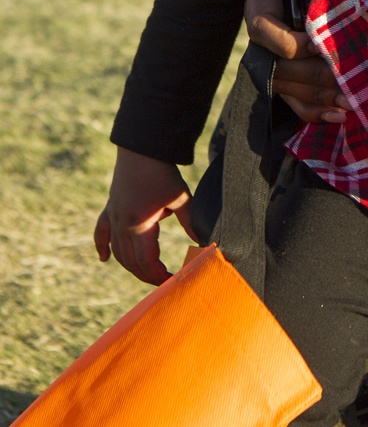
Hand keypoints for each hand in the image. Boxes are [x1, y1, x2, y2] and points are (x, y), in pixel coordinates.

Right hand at [94, 148, 196, 284]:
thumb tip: (204, 242)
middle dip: (147, 275)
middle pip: (131, 262)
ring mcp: (114, 217)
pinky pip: (101, 232)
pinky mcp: (110, 208)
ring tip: (147, 273)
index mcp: (140, 225)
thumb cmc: (162, 172)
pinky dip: (102, 246)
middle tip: (163, 281)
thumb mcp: (180, 197)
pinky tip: (103, 259)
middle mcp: (122, 225)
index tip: (172, 280)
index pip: (147, 261)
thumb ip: (190, 221)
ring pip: (117, 251)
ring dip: (130, 265)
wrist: (142, 148)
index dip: (159, 275)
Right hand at [244, 0, 348, 123]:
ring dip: (318, 96)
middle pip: (278, 65)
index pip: (262, 27)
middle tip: (347, 82)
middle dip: (313, 76)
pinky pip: (293, 94)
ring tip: (350, 103)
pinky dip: (312, 109)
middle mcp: (263, 25)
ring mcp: (273, 49)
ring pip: (286, 84)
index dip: (287, 41)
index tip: (317, 44)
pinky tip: (337, 115)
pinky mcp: (288, 62)